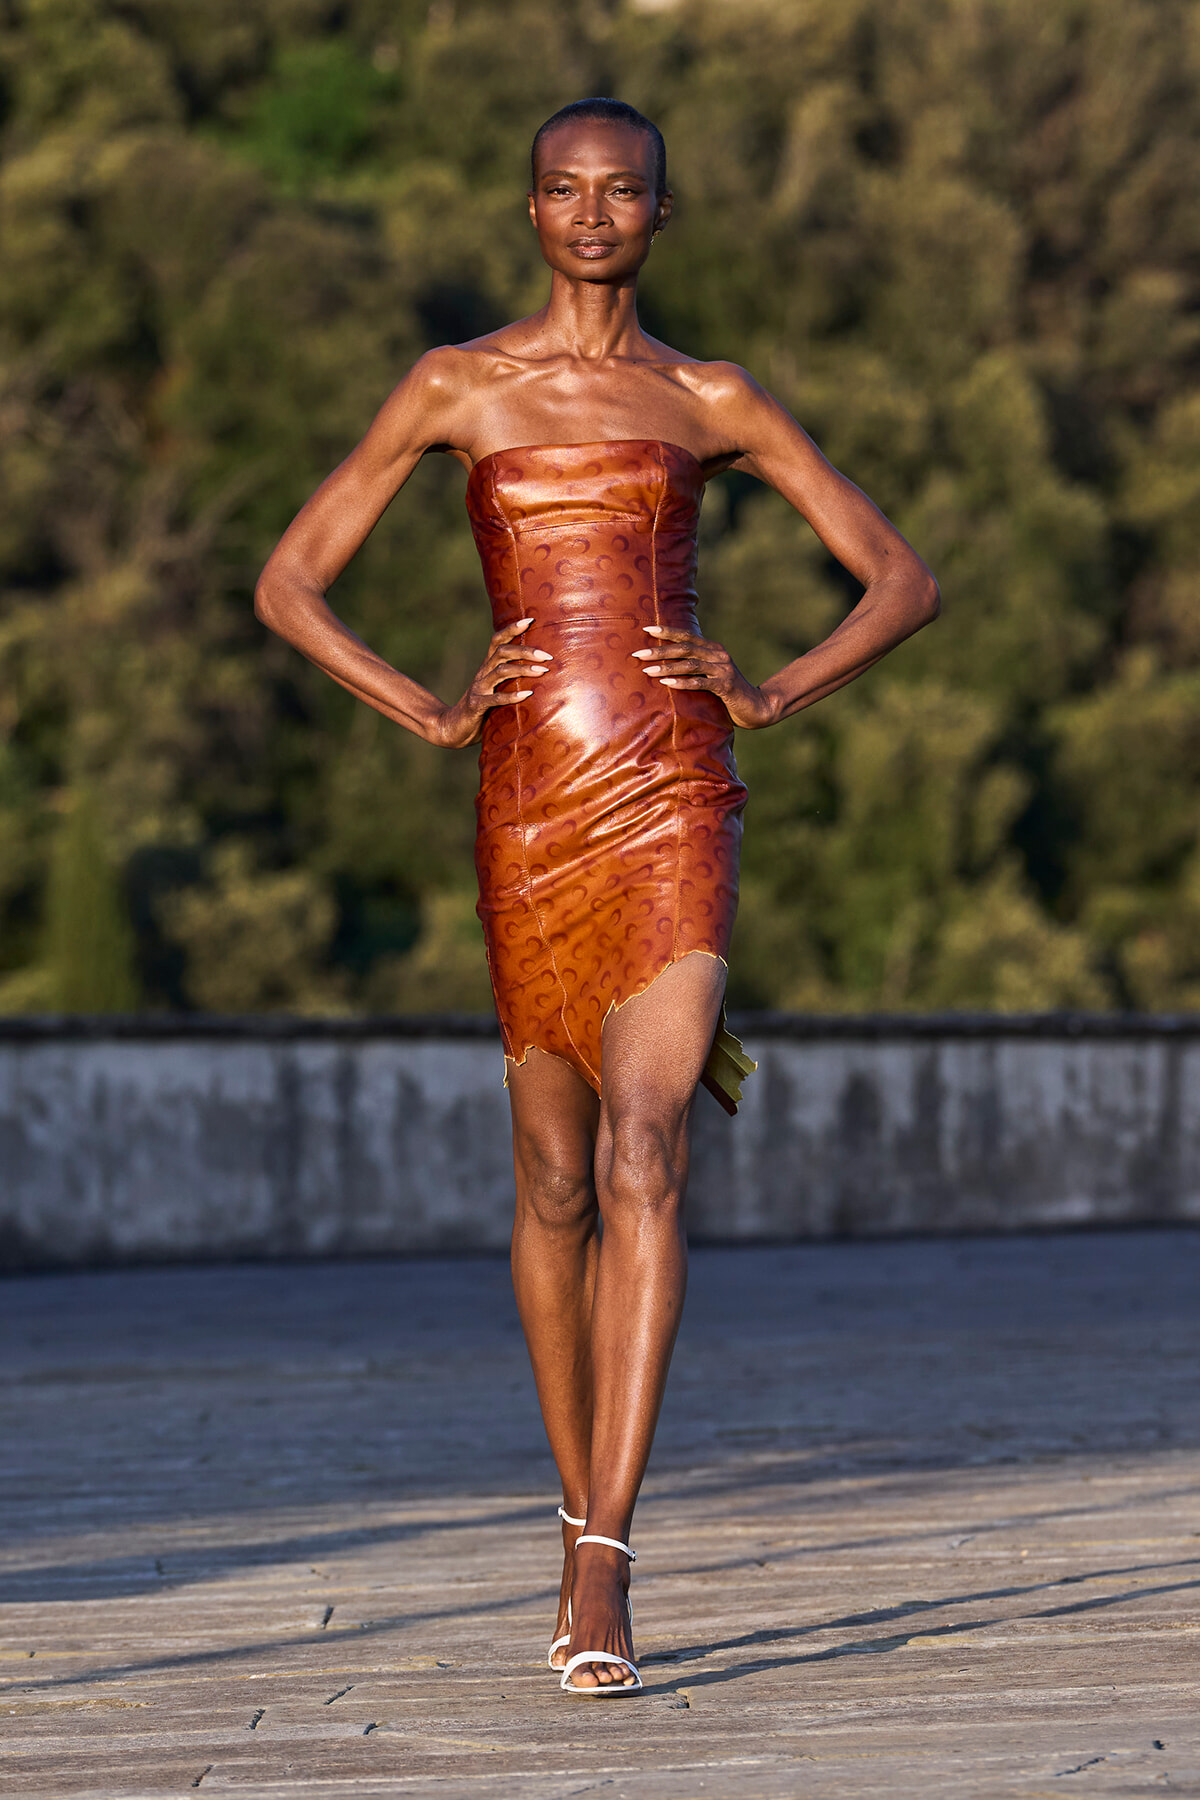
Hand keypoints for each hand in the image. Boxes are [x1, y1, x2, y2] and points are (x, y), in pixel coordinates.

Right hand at [427, 618, 551, 746]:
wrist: (454, 727)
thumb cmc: (482, 708)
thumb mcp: (496, 688)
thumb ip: (511, 679)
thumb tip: (541, 671)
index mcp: (487, 666)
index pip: (498, 640)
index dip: (512, 629)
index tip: (530, 620)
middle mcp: (483, 672)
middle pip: (502, 652)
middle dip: (525, 650)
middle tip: (547, 655)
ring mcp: (479, 688)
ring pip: (501, 671)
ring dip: (523, 669)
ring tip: (542, 671)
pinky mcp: (477, 704)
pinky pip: (495, 698)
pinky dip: (512, 696)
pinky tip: (528, 695)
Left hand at [632, 625, 780, 728]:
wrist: (756, 706)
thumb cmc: (727, 692)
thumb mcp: (710, 675)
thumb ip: (695, 667)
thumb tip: (666, 665)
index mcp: (713, 649)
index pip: (687, 636)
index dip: (667, 631)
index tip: (646, 629)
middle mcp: (718, 655)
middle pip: (685, 648)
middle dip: (660, 650)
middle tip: (639, 653)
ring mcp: (723, 670)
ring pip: (690, 664)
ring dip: (667, 667)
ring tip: (648, 670)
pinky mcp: (726, 686)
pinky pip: (701, 683)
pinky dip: (682, 683)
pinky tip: (667, 684)